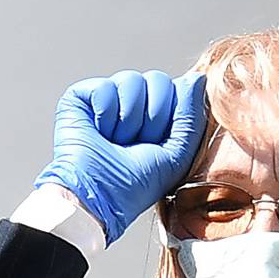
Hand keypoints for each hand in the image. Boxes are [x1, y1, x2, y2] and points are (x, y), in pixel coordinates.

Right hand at [36, 70, 209, 244]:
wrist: (99, 198)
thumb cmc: (135, 185)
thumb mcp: (178, 155)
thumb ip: (192, 117)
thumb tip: (197, 78)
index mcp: (156, 114)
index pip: (176, 87)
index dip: (172, 114)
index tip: (159, 143)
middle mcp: (133, 103)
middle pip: (157, 79)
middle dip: (152, 117)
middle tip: (136, 144)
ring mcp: (108, 98)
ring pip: (131, 79)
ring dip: (128, 119)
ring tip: (116, 141)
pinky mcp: (81, 97)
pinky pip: (104, 86)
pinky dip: (104, 114)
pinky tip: (98, 132)